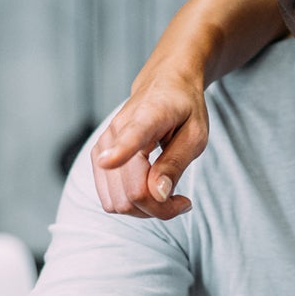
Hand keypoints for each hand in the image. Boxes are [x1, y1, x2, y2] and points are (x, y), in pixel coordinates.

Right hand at [90, 77, 207, 219]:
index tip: (108, 161)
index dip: (119, 151)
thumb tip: (158, 194)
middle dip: (159, 207)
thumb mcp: (196, 134)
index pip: (130, 136)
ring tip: (170, 194)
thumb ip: (176, 163)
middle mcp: (116, 132)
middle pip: (131, 192)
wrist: (163, 86)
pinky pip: (111, 199)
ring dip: (147, 209)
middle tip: (184, 201)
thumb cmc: (184, 110)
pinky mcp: (98, 160)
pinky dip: (134, 205)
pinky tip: (152, 192)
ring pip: (118, 202)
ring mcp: (103, 147)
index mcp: (147, 117)